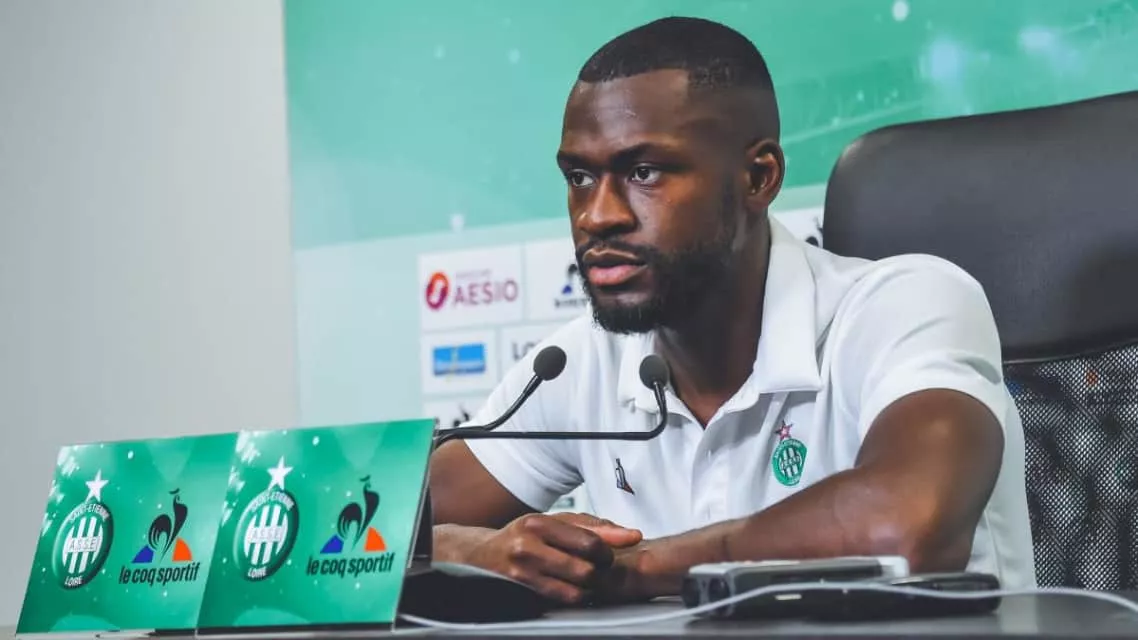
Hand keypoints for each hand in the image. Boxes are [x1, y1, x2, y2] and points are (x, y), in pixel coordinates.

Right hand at [459, 512, 641, 603]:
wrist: (481, 555)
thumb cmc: (524, 535)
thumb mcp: (555, 522)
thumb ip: (595, 526)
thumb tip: (632, 536)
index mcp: (539, 523)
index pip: (590, 541)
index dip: (607, 552)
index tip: (606, 554)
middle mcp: (527, 547)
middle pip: (585, 570)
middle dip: (598, 573)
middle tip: (597, 569)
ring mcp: (522, 573)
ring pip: (576, 591)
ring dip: (588, 589)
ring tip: (584, 580)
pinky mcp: (521, 594)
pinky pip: (561, 602)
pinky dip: (574, 597)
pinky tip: (571, 588)